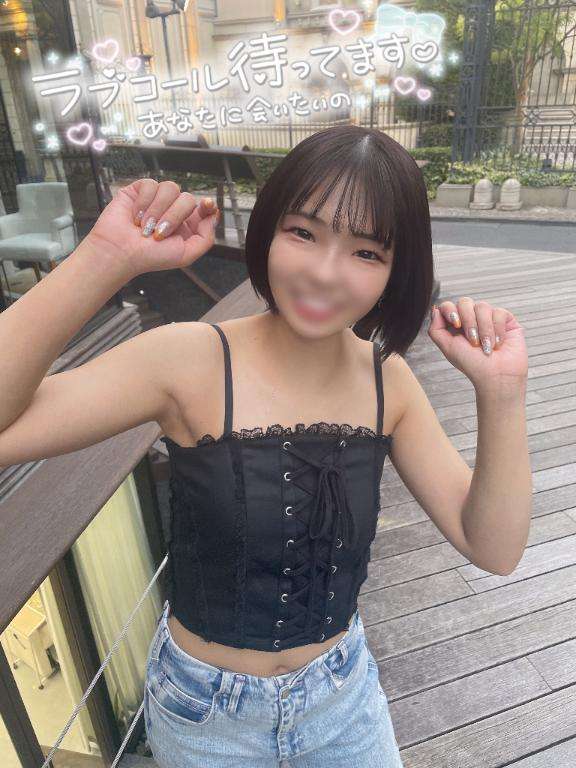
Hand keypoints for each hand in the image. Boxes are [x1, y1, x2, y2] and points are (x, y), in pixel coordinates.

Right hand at [85, 178, 219, 276]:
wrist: (121, 253)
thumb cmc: (150, 257)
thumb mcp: (186, 255)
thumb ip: (205, 238)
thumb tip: (213, 216)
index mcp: (187, 225)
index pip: (203, 208)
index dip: (207, 204)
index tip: (206, 205)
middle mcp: (173, 210)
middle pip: (187, 198)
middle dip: (174, 216)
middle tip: (159, 233)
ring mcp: (157, 199)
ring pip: (170, 188)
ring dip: (157, 210)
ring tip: (145, 227)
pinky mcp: (140, 191)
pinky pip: (151, 185)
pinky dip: (143, 202)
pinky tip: (136, 217)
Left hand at [428, 297, 527, 394]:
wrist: (496, 376)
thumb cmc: (472, 364)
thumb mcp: (448, 347)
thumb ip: (436, 329)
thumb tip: (435, 309)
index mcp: (456, 325)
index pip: (449, 305)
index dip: (450, 310)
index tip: (456, 324)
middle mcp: (472, 319)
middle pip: (465, 302)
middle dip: (468, 321)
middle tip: (473, 341)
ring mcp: (489, 318)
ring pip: (482, 306)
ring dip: (484, 329)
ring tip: (487, 346)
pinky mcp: (506, 320)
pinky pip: (499, 312)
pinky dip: (497, 329)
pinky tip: (498, 343)